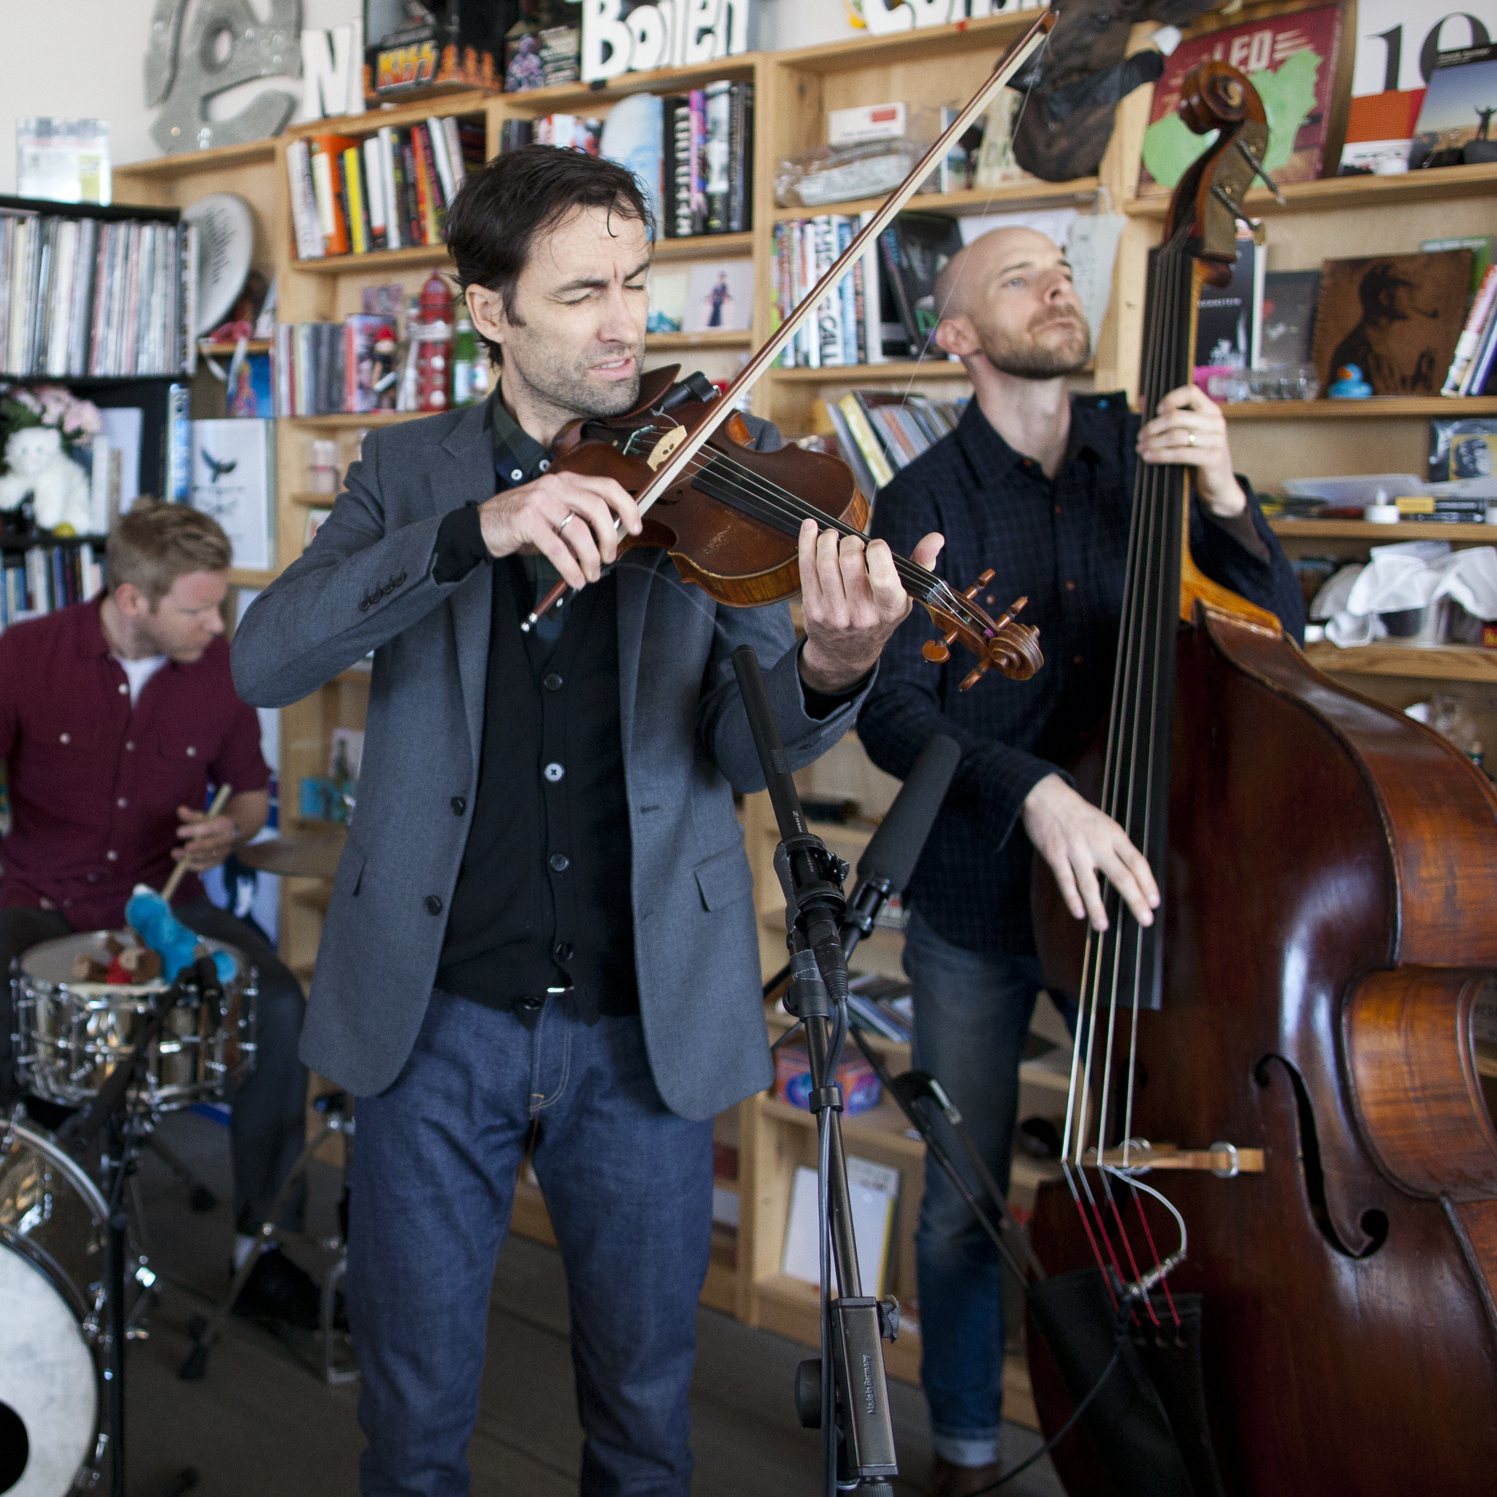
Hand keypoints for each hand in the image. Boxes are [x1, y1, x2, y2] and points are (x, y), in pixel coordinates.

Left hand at [175, 806, 238, 872]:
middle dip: (193, 848)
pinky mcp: (220, 860)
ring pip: (208, 857)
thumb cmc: (215, 823)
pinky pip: (207, 865)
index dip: (194, 830)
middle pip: (211, 845)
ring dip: (190, 857)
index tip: (178, 832)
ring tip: (175, 854)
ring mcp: (225, 851)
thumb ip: (192, 815)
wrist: (236, 832)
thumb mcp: (206, 817)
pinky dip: (194, 866)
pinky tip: (182, 863)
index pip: (210, 828)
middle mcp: (227, 839)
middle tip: (176, 850)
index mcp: (225, 824)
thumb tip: (180, 810)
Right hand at [475, 471, 642, 590]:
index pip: (607, 486)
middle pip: (597, 508)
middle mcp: (555, 485)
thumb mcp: (555, 515)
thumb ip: (581, 520)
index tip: (636, 528)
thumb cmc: (523, 523)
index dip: (627, 506)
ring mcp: (540, 500)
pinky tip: (575, 579)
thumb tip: (611, 541)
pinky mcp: (526, 519)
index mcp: (567, 481)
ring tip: (590, 575)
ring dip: (590, 559)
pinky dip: (570, 568)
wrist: (482, 526)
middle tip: (609, 558)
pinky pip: (557, 548)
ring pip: (579, 531)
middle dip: (609, 538)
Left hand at [798, 524, 942, 692]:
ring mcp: (835, 614)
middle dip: (851, 541)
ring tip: (833, 536)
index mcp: (889, 609)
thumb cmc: (880, 616)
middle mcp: (862, 615)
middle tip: (852, 541)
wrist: (848, 652)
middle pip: (850, 562)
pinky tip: (810, 529)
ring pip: (826, 563)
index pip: (882, 576)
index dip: (878, 550)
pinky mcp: (813, 610)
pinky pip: (807, 569)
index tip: (876, 546)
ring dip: (827, 539)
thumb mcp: (905, 597)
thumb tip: (936, 538)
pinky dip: (806, 543)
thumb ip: (921, 566)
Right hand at [1022, 774, 1158, 931]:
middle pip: (1122, 876)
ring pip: (1090, 885)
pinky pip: (1066, 881)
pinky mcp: (1055, 854)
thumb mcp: (1104, 823)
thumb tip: (1131, 874)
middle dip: (1135, 901)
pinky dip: (1072, 899)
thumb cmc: (1077, 813)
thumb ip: (1116, 846)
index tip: (1154, 902)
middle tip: (1145, 920)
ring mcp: (1076, 850)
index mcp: (1114, 834)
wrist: (1046, 796)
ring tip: (1103, 926)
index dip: (1148, 884)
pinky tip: (1079, 913)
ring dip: (1097, 908)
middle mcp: (1098, 843)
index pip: (1137, 862)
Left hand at [1137, 384, 1244, 517]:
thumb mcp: (1186, 434)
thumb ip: (1167, 417)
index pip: (1190, 392)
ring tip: (1141, 448)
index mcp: (1211, 411)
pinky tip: (1148, 457)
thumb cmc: (1198, 457)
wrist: (1218, 485)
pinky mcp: (1213, 458)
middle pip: (1177, 416)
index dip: (1170, 399)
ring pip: (1176, 435)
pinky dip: (1160, 455)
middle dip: (1153, 427)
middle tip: (1140, 437)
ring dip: (1153, 442)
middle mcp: (1216, 422)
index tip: (1156, 411)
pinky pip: (1181, 453)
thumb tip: (1141, 400)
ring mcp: (1217, 440)